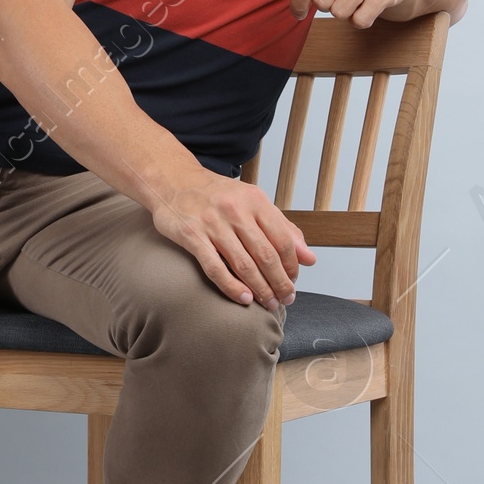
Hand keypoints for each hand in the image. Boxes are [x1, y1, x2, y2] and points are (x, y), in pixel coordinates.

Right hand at [150, 170, 316, 305]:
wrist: (174, 180)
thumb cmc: (218, 195)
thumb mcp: (253, 202)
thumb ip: (282, 228)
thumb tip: (310, 258)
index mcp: (255, 200)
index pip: (283, 240)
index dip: (292, 266)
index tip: (293, 281)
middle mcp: (235, 210)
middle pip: (266, 255)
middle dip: (280, 283)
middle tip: (286, 299)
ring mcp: (213, 223)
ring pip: (244, 265)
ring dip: (261, 289)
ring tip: (269, 303)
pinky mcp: (191, 236)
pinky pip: (215, 268)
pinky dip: (232, 287)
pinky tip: (244, 299)